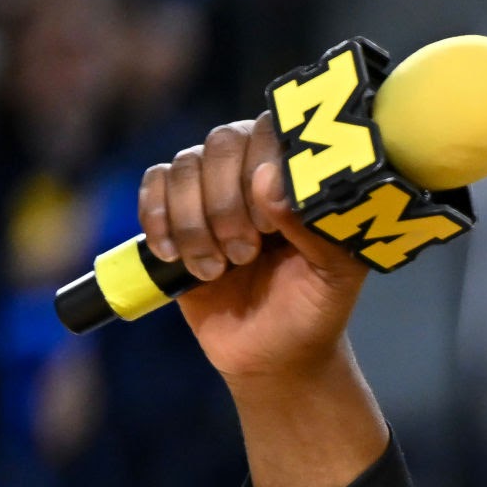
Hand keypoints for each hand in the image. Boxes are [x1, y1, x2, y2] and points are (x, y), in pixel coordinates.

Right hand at [138, 114, 387, 486]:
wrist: (272, 355)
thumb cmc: (313, 311)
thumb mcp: (333, 277)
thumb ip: (313, 228)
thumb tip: (268, 181)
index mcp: (302, 178)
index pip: (273, 131)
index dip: (262, 170)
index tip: (269, 226)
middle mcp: (256, 171)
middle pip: (221, 143)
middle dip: (226, 203)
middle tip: (245, 254)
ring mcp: (213, 189)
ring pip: (184, 166)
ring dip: (195, 223)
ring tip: (218, 269)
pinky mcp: (176, 211)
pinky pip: (154, 185)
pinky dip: (159, 220)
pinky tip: (178, 257)